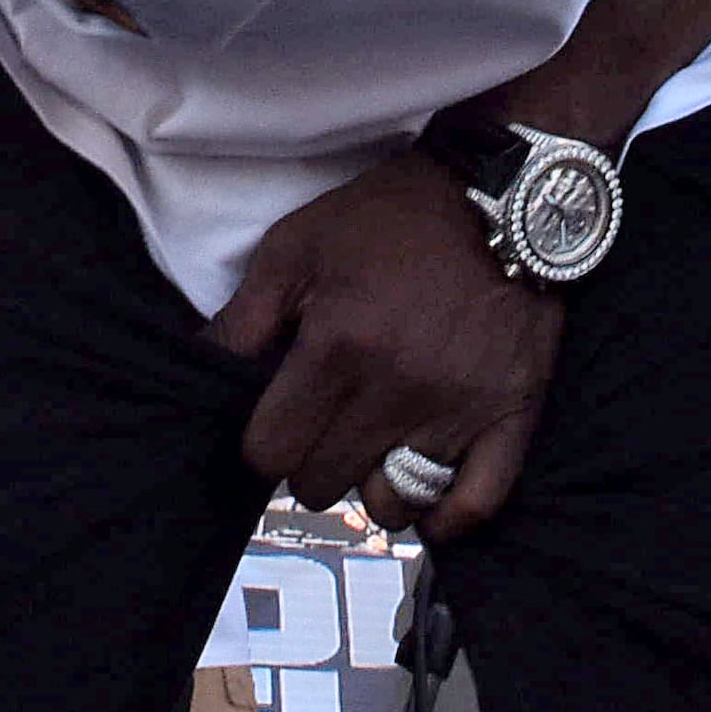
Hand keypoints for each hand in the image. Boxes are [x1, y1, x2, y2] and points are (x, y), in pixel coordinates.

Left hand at [210, 146, 561, 543]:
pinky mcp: (510, 417)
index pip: (270, 453)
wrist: (503, 195)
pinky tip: (428, 495)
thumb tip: (200, 370)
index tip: (275, 418)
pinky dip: (445, 516)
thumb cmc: (391, 219)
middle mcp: (397, 389)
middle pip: (321, 486)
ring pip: (389, 505)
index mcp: (339, 347)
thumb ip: (244, 316)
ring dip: (374, 483)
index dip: (261, 441)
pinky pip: (473, 506)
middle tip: (328, 419)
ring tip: (377, 441)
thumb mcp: (298, 244)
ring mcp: (458, 410)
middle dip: (311, 459)